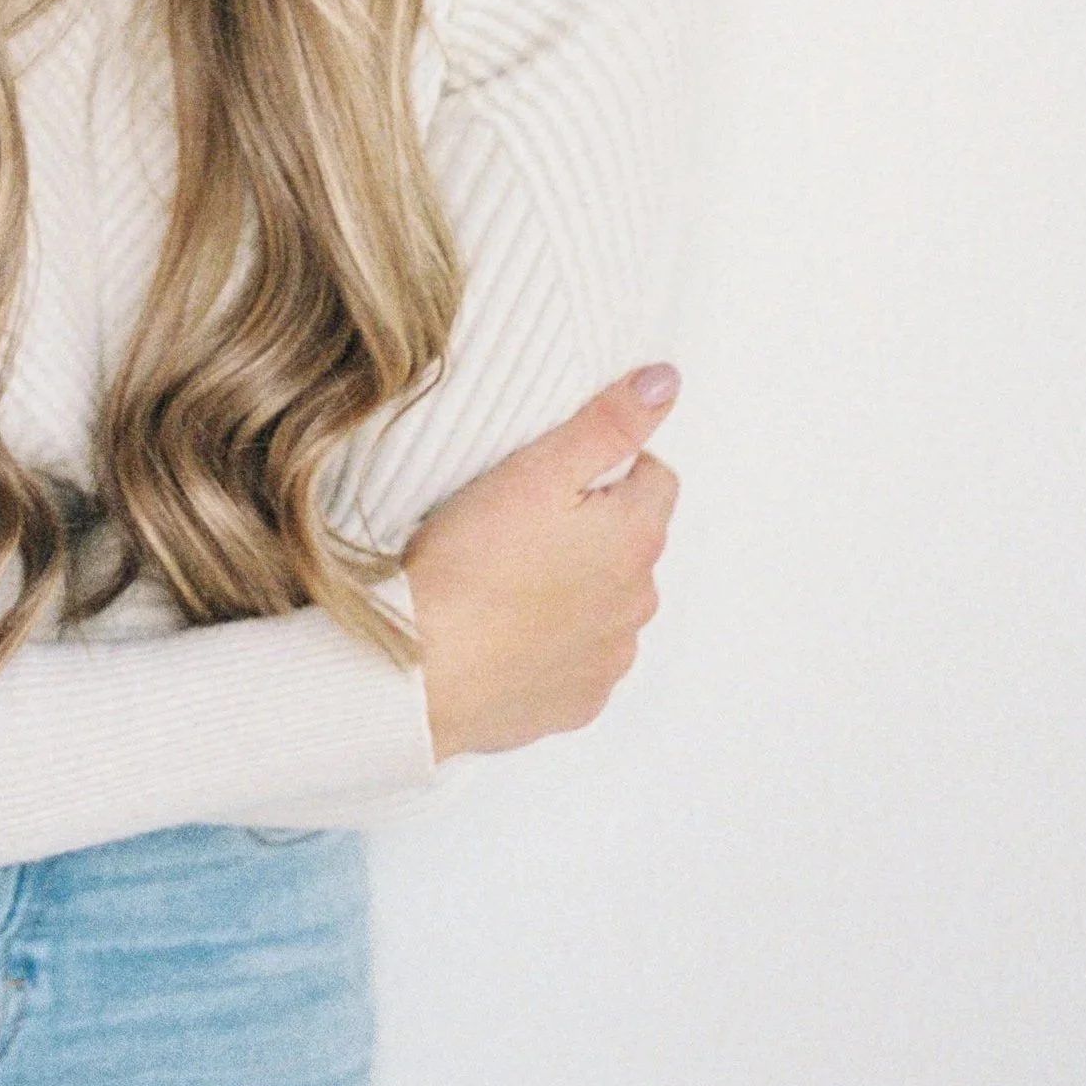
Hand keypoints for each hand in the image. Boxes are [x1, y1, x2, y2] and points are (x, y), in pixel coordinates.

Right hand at [402, 366, 680, 759]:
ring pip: (606, 603)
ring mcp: (610, 659)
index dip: (605, 467)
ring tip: (504, 579)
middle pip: (630, 543)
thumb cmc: (471, 563)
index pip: (656, 479)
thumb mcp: (536, 471)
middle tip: (516, 524)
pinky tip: (503, 631)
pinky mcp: (578, 702)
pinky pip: (578, 660)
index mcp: (636, 538)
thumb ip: (607, 424)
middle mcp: (639, 602)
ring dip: (574, 589)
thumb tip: (665, 382)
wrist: (421, 671)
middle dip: (590, 530)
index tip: (550, 476)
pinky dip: (552, 644)